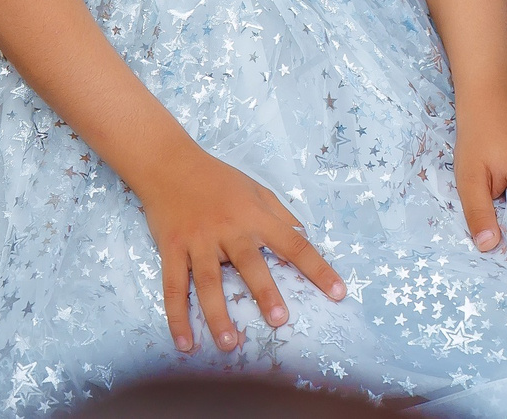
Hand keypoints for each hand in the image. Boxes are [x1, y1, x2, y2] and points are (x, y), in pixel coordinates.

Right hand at [134, 144, 344, 354]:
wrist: (168, 163)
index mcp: (254, 216)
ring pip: (208, 282)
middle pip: (249, 263)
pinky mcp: (172, 249)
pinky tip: (185, 342)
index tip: (338, 292)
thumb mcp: (256, 190)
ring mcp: (197, 241)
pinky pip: (174, 287)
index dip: (317, 268)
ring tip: (230, 343)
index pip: (293, 243)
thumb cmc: (217, 179)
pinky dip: (177, 316)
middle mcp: (228, 230)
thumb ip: (281, 216)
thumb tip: (305, 239)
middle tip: (279, 320)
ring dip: (218, 315)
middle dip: (265, 292)